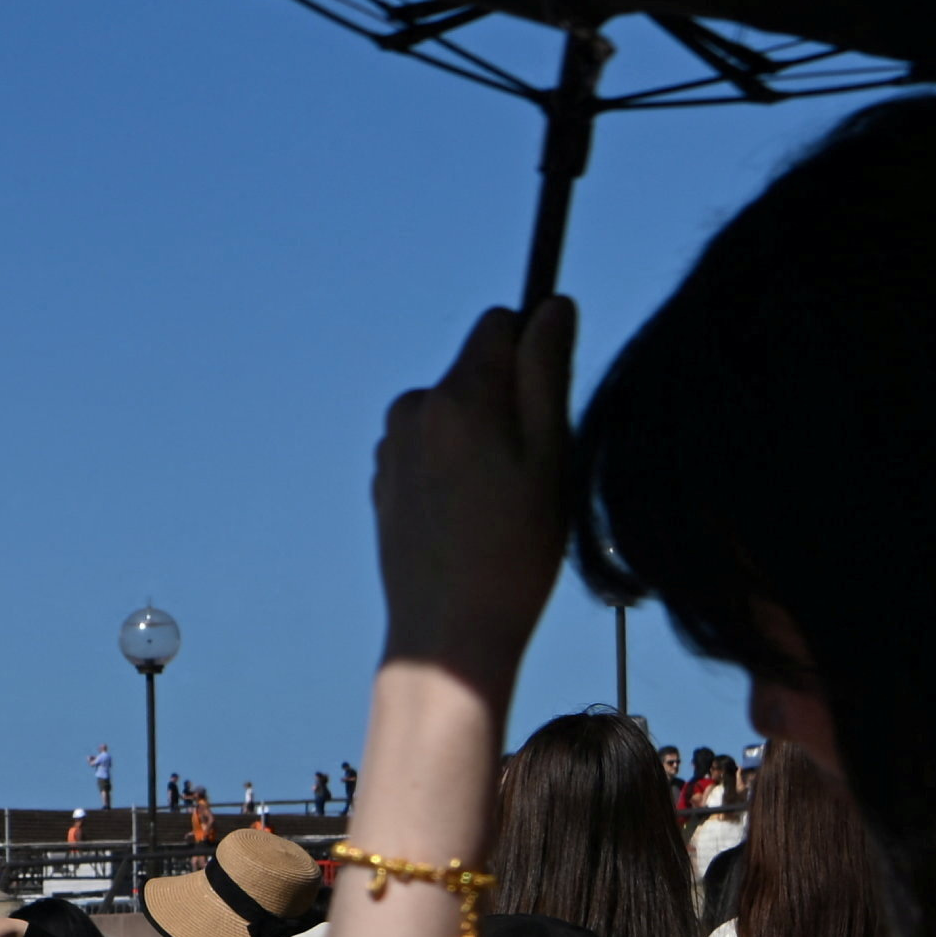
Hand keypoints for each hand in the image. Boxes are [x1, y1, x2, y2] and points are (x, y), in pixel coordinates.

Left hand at [376, 297, 578, 686]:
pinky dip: (454, 465)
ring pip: (454, 409)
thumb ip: (548, 371)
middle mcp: (413, 410)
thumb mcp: (552, 454)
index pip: (500, 323)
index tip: (552, 398)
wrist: (448, 632)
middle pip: (476, 368)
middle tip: (533, 468)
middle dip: (509, 398)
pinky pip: (430, 447)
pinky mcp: (383, 479)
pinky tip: (469, 517)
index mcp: (457, 396)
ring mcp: (391, 446)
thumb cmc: (515, 550)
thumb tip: (552, 304)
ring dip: (481, 435)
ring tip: (501, 501)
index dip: (535, 349)